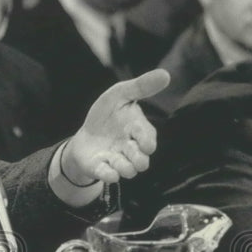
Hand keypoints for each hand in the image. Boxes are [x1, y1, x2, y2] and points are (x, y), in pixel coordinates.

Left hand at [63, 69, 169, 184]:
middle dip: (138, 158)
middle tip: (128, 149)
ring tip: (114, 157)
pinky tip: (105, 165)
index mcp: (138, 131)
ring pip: (128, 171)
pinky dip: (109, 174)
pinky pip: (108, 176)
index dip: (146, 141)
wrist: (86, 134)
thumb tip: (165, 74)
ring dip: (124, 167)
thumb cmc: (107, 114)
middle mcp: (130, 150)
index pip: (149, 140)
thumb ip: (140, 86)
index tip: (139, 137)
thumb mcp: (120, 94)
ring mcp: (116, 161)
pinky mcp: (101, 169)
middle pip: (142, 161)